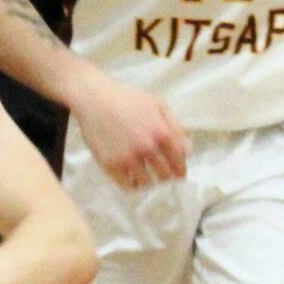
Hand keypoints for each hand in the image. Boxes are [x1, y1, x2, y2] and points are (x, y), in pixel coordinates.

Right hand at [74, 76, 189, 189]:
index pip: (178, 162)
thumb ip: (175, 127)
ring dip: (149, 181)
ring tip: (145, 177)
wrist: (94, 98)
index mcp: (161, 133)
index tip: (179, 176)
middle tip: (161, 176)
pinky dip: (132, 185)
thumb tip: (189, 149)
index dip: (180, 171)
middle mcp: (147, 148)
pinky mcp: (111, 165)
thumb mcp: (157, 104)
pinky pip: (127, 185)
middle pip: (164, 176)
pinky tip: (132, 179)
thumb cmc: (127, 98)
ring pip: (146, 183)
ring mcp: (128, 158)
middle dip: (165, 177)